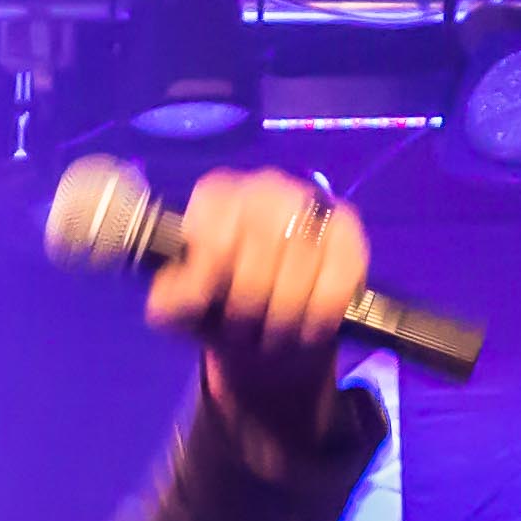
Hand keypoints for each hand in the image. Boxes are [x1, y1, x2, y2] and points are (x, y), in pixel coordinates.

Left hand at [146, 167, 371, 440]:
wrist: (270, 321)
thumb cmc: (219, 305)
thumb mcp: (182, 309)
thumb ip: (172, 301)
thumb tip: (188, 293)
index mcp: (215, 196)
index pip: (215, 243)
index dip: (214, 286)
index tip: (212, 306)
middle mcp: (265, 186)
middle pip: (258, 264)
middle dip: (248, 312)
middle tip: (244, 330)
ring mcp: (311, 202)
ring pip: (298, 277)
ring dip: (282, 322)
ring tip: (272, 335)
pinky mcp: (348, 230)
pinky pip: (335, 286)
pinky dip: (318, 320)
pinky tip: (306, 330)